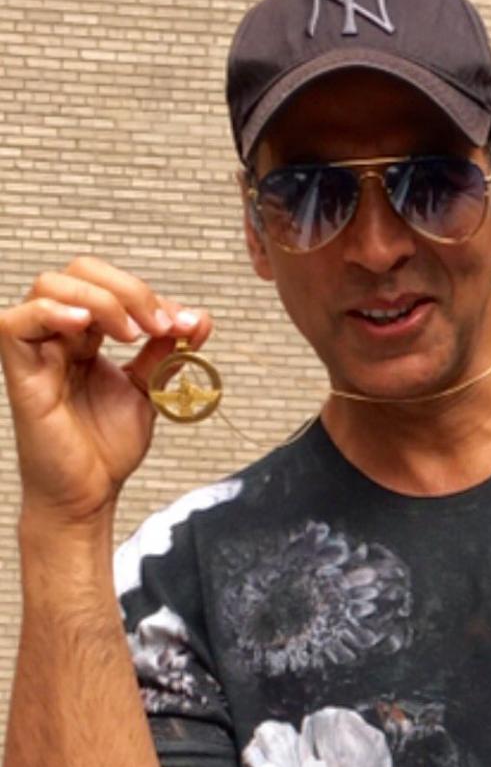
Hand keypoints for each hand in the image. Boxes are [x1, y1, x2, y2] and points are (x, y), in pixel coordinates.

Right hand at [0, 255, 211, 523]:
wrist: (89, 494)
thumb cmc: (106, 448)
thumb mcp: (149, 389)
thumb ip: (167, 352)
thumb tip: (197, 318)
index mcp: (87, 334)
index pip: (111, 284)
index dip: (150, 295)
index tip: (185, 325)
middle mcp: (59, 335)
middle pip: (81, 271)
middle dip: (129, 289)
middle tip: (160, 325)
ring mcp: (37, 350)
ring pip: (51, 285)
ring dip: (101, 299)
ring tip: (132, 333)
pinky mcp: (20, 371)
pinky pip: (15, 322)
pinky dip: (52, 312)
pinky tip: (86, 327)